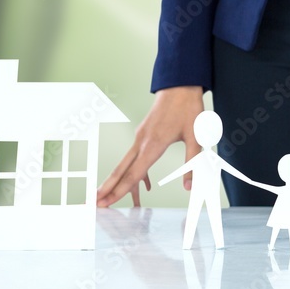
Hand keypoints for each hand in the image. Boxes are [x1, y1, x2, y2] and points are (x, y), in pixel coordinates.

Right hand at [96, 86, 203, 206]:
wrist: (179, 85)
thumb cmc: (188, 108)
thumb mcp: (196, 136)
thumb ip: (192, 163)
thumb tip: (189, 187)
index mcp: (153, 144)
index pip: (133, 174)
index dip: (119, 191)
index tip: (106, 202)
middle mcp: (141, 142)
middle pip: (121, 170)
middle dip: (106, 188)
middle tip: (93, 203)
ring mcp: (140, 137)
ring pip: (124, 163)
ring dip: (114, 180)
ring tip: (105, 195)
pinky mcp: (143, 134)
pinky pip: (133, 157)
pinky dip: (131, 171)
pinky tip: (142, 184)